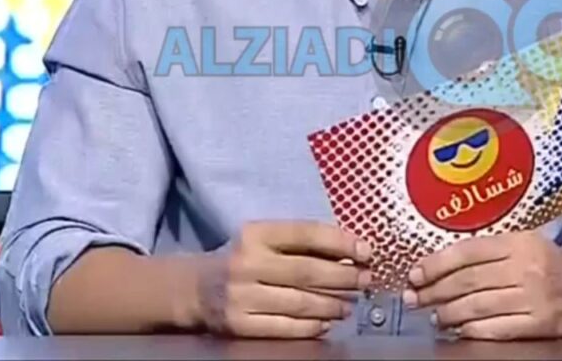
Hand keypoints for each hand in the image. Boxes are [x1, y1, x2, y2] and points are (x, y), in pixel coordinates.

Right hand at [193, 221, 372, 338]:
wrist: (195, 289)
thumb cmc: (242, 260)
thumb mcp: (263, 240)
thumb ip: (301, 243)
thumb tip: (352, 252)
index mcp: (255, 234)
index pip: (306, 233)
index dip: (340, 242)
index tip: (366, 251)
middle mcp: (247, 263)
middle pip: (307, 271)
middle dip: (344, 276)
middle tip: (366, 280)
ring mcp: (241, 295)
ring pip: (300, 302)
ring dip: (332, 303)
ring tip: (350, 304)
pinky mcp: (238, 324)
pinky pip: (285, 327)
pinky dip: (311, 326)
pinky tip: (327, 322)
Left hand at [404, 231, 561, 339]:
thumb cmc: (552, 265)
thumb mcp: (525, 244)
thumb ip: (489, 251)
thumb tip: (442, 265)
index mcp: (519, 243)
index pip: (468, 251)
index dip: (436, 263)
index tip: (415, 274)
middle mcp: (525, 268)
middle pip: (468, 280)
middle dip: (434, 290)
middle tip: (414, 298)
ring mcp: (533, 298)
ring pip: (478, 306)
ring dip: (448, 312)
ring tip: (434, 315)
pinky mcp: (538, 324)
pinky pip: (496, 328)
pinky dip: (472, 330)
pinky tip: (459, 330)